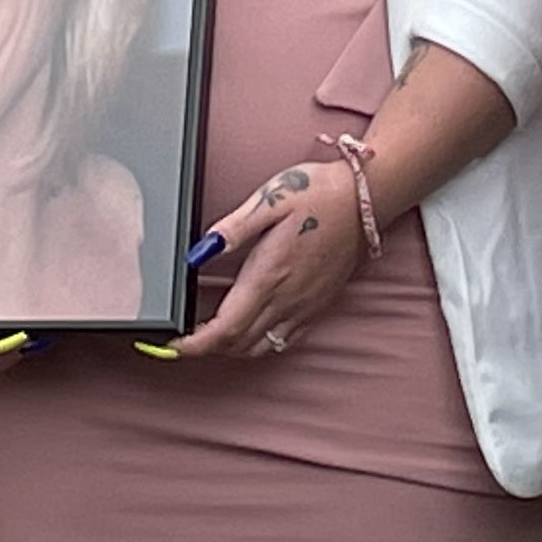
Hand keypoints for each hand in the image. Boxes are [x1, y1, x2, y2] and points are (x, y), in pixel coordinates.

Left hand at [173, 161, 368, 358]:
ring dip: (231, 348)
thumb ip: (233, 228)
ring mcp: (305, 306)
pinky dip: (260, 345)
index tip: (173, 346)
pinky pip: (285, 341)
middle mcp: (287, 298)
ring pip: (261, 347)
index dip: (195, 345)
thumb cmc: (320, 193)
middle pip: (238, 344)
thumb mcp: (271, 198)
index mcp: (269, 274)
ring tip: (210, 335)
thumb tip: (200, 251)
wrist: (368, 198)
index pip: (225, 328)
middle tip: (183, 337)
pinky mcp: (319, 305)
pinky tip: (251, 331)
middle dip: (206, 348)